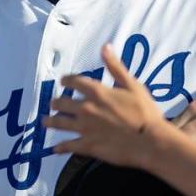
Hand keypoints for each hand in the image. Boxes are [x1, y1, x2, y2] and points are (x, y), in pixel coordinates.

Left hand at [44, 45, 172, 168]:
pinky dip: (60, 147)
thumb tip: (105, 46)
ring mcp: (84, 128)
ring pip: (60, 123)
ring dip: (50, 121)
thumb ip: (115, 67)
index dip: (66, 80)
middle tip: (54, 103)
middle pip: (61, 102)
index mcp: (97, 92)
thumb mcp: (133, 85)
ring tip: (45, 121)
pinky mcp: (87, 146)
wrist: (150, 141)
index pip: (74, 81)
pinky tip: (55, 148)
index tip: (63, 81)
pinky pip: (68, 145)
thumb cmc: (145, 112)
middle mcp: (86, 109)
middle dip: (56, 102)